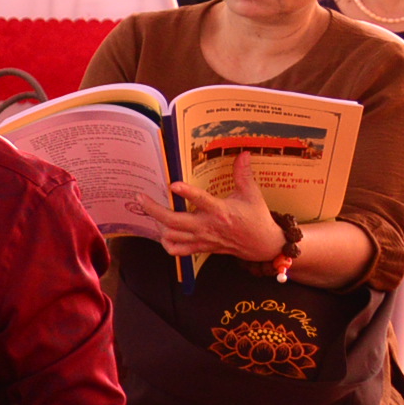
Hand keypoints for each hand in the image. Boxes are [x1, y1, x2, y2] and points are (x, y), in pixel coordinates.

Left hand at [135, 154, 286, 265]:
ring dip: (158, 223)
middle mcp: (208, 226)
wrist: (263, 245)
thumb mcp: (252, 194)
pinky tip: (164, 231)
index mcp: (221, 211)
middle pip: (174, 221)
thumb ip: (244, 174)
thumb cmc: (256, 217)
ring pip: (172, 235)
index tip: (172, 184)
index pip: (201, 200)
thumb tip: (244, 153)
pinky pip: (178, 250)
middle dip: (154, 209)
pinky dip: (167, 242)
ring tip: (150, 210)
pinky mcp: (201, 248)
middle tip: (140, 197)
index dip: (187, 192)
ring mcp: (202, 239)